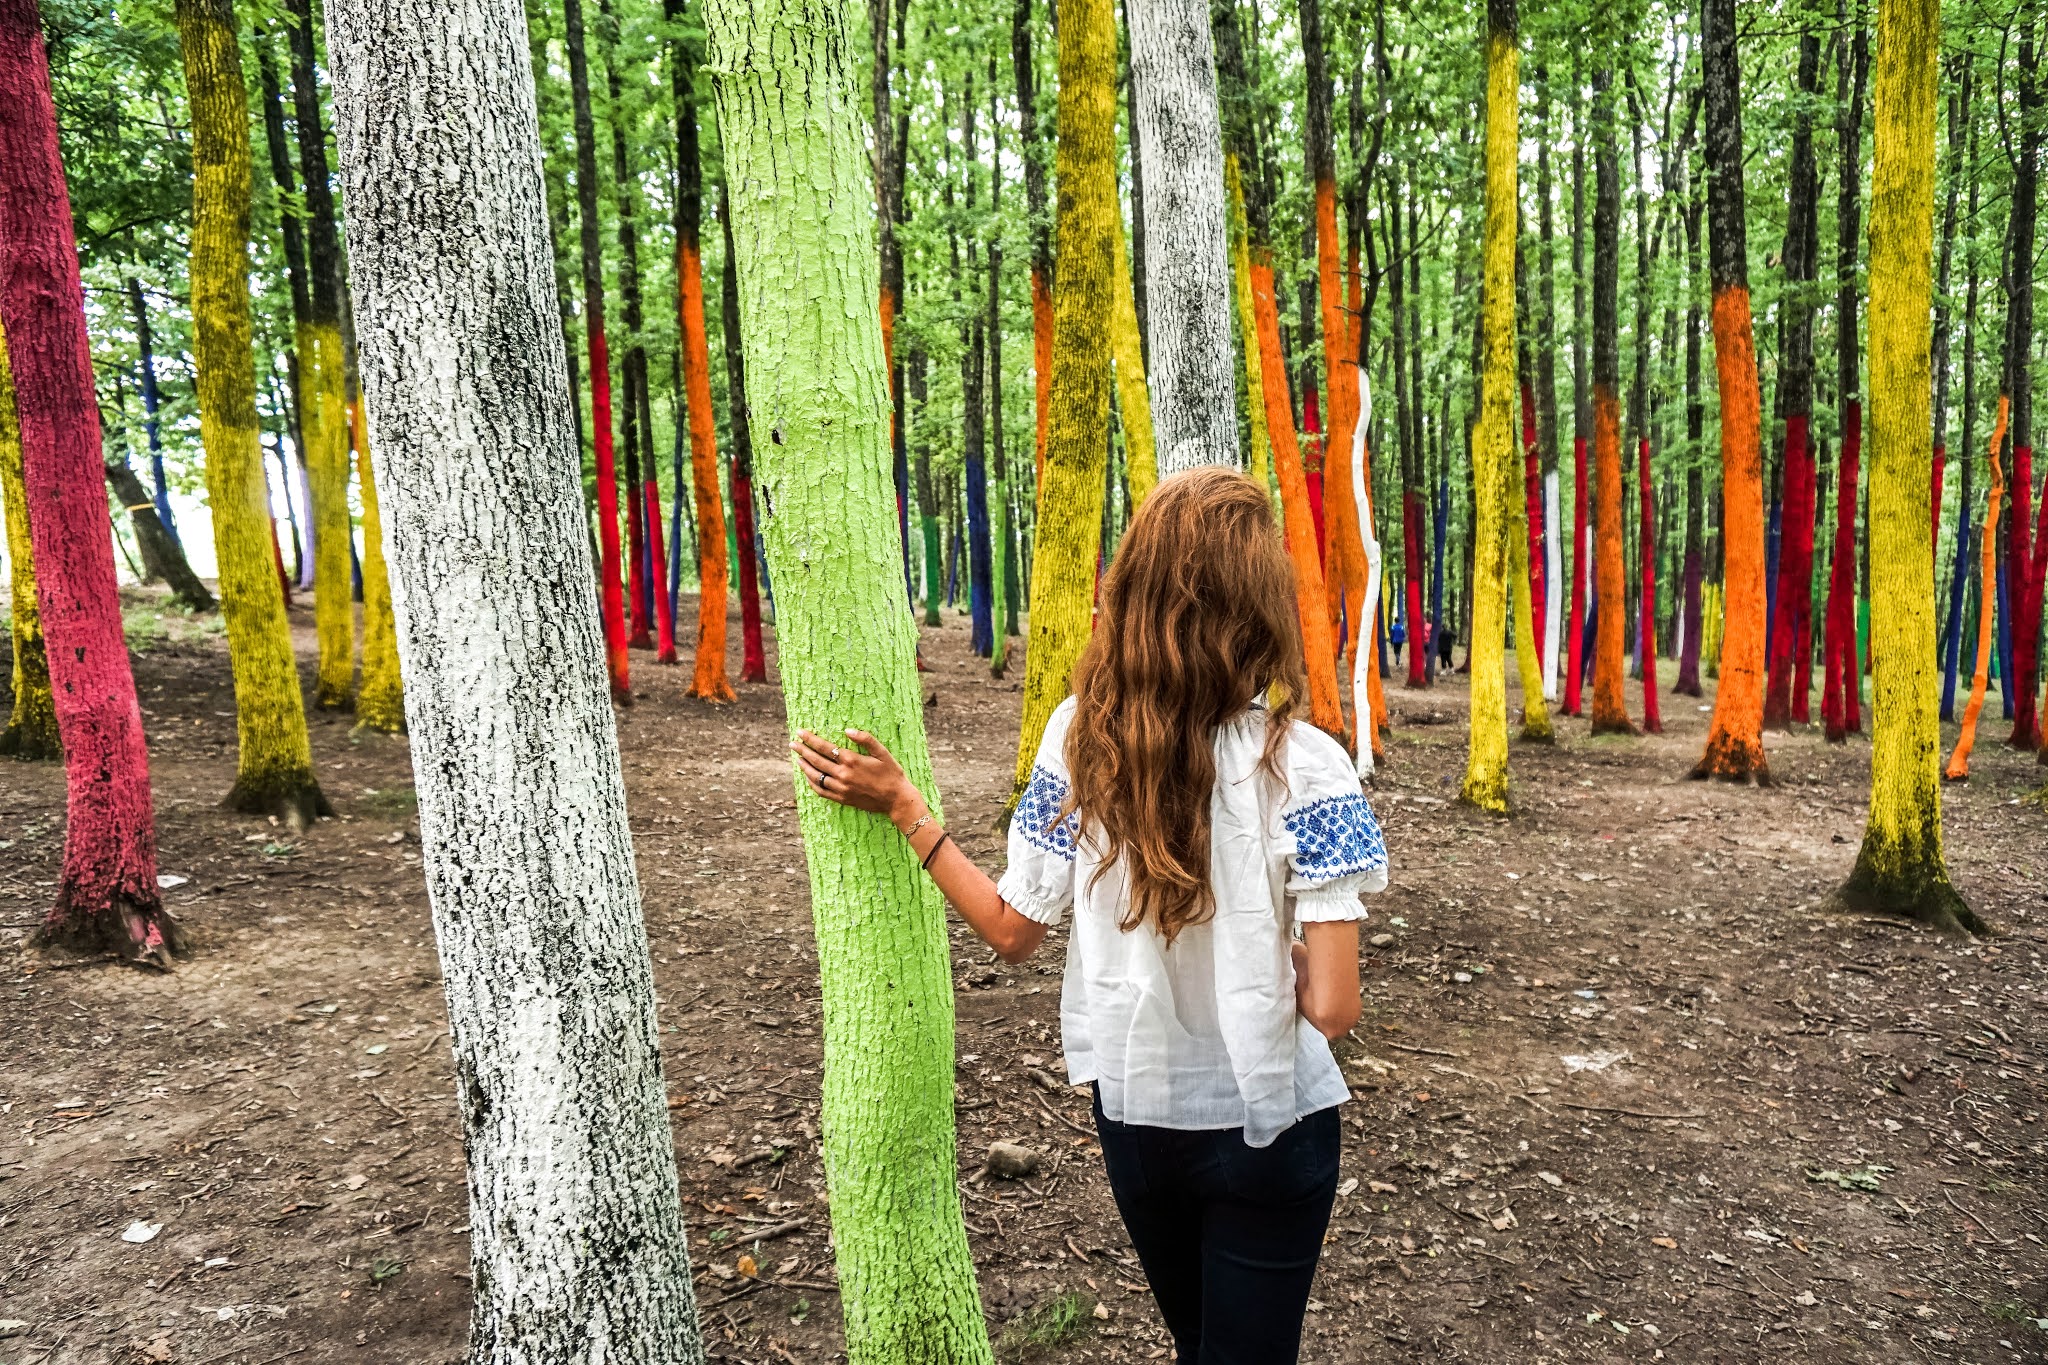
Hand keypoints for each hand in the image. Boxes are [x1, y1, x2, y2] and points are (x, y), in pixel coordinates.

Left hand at [792, 728, 921, 825]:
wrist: (896, 799)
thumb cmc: (892, 773)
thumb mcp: (882, 752)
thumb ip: (865, 739)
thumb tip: (847, 730)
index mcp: (852, 760)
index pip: (824, 747)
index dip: (810, 739)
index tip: (800, 732)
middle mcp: (843, 774)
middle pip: (816, 760)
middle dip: (802, 750)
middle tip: (792, 743)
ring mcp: (841, 788)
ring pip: (816, 776)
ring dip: (805, 766)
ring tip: (798, 758)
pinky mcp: (842, 799)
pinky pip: (821, 791)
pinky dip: (812, 783)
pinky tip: (808, 777)